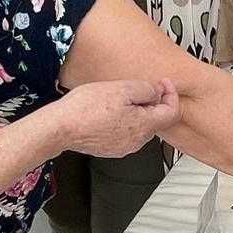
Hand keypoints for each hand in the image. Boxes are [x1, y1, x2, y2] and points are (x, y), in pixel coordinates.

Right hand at [57, 78, 180, 157]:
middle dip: (152, 102)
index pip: (172, 112)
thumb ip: (146, 90)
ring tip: (118, 97)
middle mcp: (137, 141)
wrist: (60, 127)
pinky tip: (107, 110)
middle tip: (139, 86)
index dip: (170, 94)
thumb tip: (157, 92)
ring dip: (136, 111)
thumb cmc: (86, 109)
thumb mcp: (122, 89)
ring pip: (139, 126)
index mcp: (144, 127)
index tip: (163, 83)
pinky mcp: (109, 149)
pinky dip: (123, 120)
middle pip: (156, 120)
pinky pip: (124, 133)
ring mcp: (123, 147)